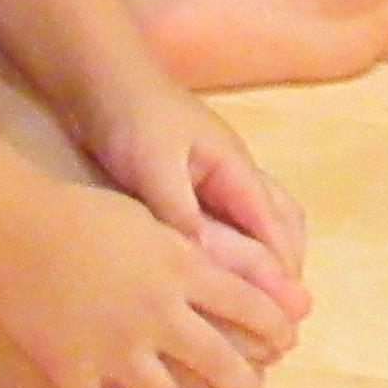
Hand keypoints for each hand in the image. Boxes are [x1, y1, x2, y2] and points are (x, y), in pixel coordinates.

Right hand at [0, 178, 293, 387]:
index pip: (249, 305)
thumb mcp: (150, 220)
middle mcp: (159, 314)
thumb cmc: (83, 213)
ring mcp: (117, 346)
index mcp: (182, 271)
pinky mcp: (73, 367)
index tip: (285, 347)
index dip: (275, 329)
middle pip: (219, 363)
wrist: (18, 227)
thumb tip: (221, 266)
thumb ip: (187, 249)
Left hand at [94, 78, 309, 312]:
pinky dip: (236, 245)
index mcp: (236, 168)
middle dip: (287, 264)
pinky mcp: (186, 181)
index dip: (284, 270)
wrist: (97, 75)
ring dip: (267, 255)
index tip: (290, 312)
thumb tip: (207, 267)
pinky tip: (215, 269)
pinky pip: (227, 219)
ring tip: (260, 299)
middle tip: (284, 312)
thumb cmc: (131, 115)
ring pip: (258, 219)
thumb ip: (181, 215)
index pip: (275, 226)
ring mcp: (212, 175)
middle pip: (281, 221)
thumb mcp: (155, 167)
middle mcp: (233, 173)